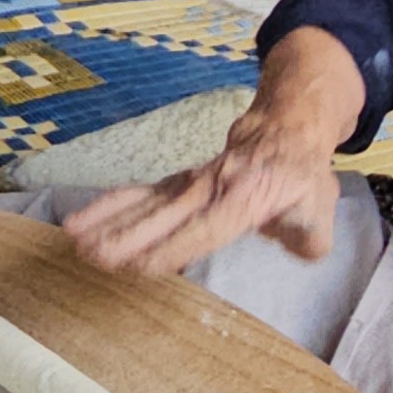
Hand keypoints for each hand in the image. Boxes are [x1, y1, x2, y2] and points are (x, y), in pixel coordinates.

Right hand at [66, 31, 359, 275]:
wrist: (287, 125)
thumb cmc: (302, 174)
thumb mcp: (320, 208)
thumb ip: (308, 237)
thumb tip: (296, 248)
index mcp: (246, 198)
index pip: (205, 228)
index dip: (173, 248)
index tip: (142, 267)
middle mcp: (211, 188)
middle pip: (163, 214)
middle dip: (126, 235)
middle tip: (91, 254)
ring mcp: (192, 182)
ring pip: (145, 200)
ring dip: (107, 218)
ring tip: (72, 235)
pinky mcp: (180, 181)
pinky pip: (143, 193)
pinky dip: (111, 205)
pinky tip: (82, 219)